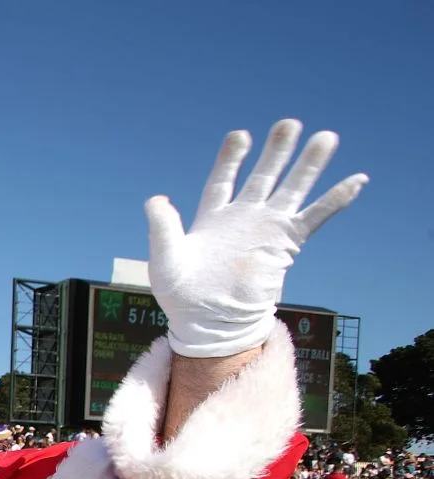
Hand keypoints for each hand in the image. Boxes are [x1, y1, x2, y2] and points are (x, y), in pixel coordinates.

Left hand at [146, 119, 366, 357]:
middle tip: (290, 123)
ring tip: (327, 137)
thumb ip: (163, 228)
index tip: (241, 135)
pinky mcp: (286, 245)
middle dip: (276, 151)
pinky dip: (335, 201)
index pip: (223, 179)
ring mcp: (266, 230)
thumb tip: (156, 199)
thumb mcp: (166, 260)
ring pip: (291, 190)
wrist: (208, 322)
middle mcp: (242, 218)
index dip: (232, 157)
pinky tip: (356, 180)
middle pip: (263, 177)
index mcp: (213, 217)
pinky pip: (314, 218)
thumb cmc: (182, 295)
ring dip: (309, 165)